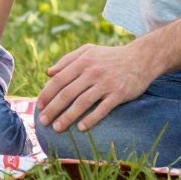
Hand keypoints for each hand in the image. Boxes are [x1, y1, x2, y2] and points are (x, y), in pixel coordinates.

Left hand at [36, 42, 153, 132]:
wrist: (141, 58)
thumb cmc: (111, 56)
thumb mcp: (89, 51)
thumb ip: (67, 60)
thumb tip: (48, 73)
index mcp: (83, 61)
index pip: (59, 79)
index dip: (47, 94)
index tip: (39, 106)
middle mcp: (92, 71)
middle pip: (67, 93)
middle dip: (53, 109)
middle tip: (43, 121)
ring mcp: (106, 83)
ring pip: (82, 103)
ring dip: (67, 117)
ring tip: (57, 128)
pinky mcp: (119, 94)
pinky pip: (102, 109)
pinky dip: (90, 119)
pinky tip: (81, 128)